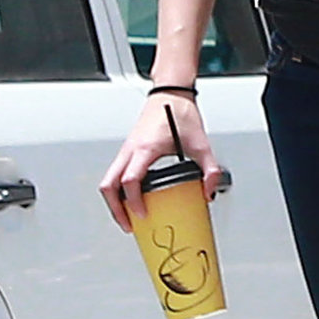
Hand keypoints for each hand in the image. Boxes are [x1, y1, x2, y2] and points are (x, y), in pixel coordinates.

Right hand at [100, 92, 223, 233]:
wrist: (171, 93)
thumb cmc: (180, 112)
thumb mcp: (202, 143)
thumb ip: (210, 170)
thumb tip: (210, 191)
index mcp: (146, 148)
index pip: (130, 181)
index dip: (133, 202)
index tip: (142, 215)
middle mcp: (131, 149)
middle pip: (109, 185)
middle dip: (115, 209)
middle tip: (128, 225)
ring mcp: (126, 149)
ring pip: (108, 180)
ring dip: (114, 201)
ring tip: (128, 216)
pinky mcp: (128, 150)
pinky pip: (115, 173)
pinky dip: (117, 189)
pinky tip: (131, 199)